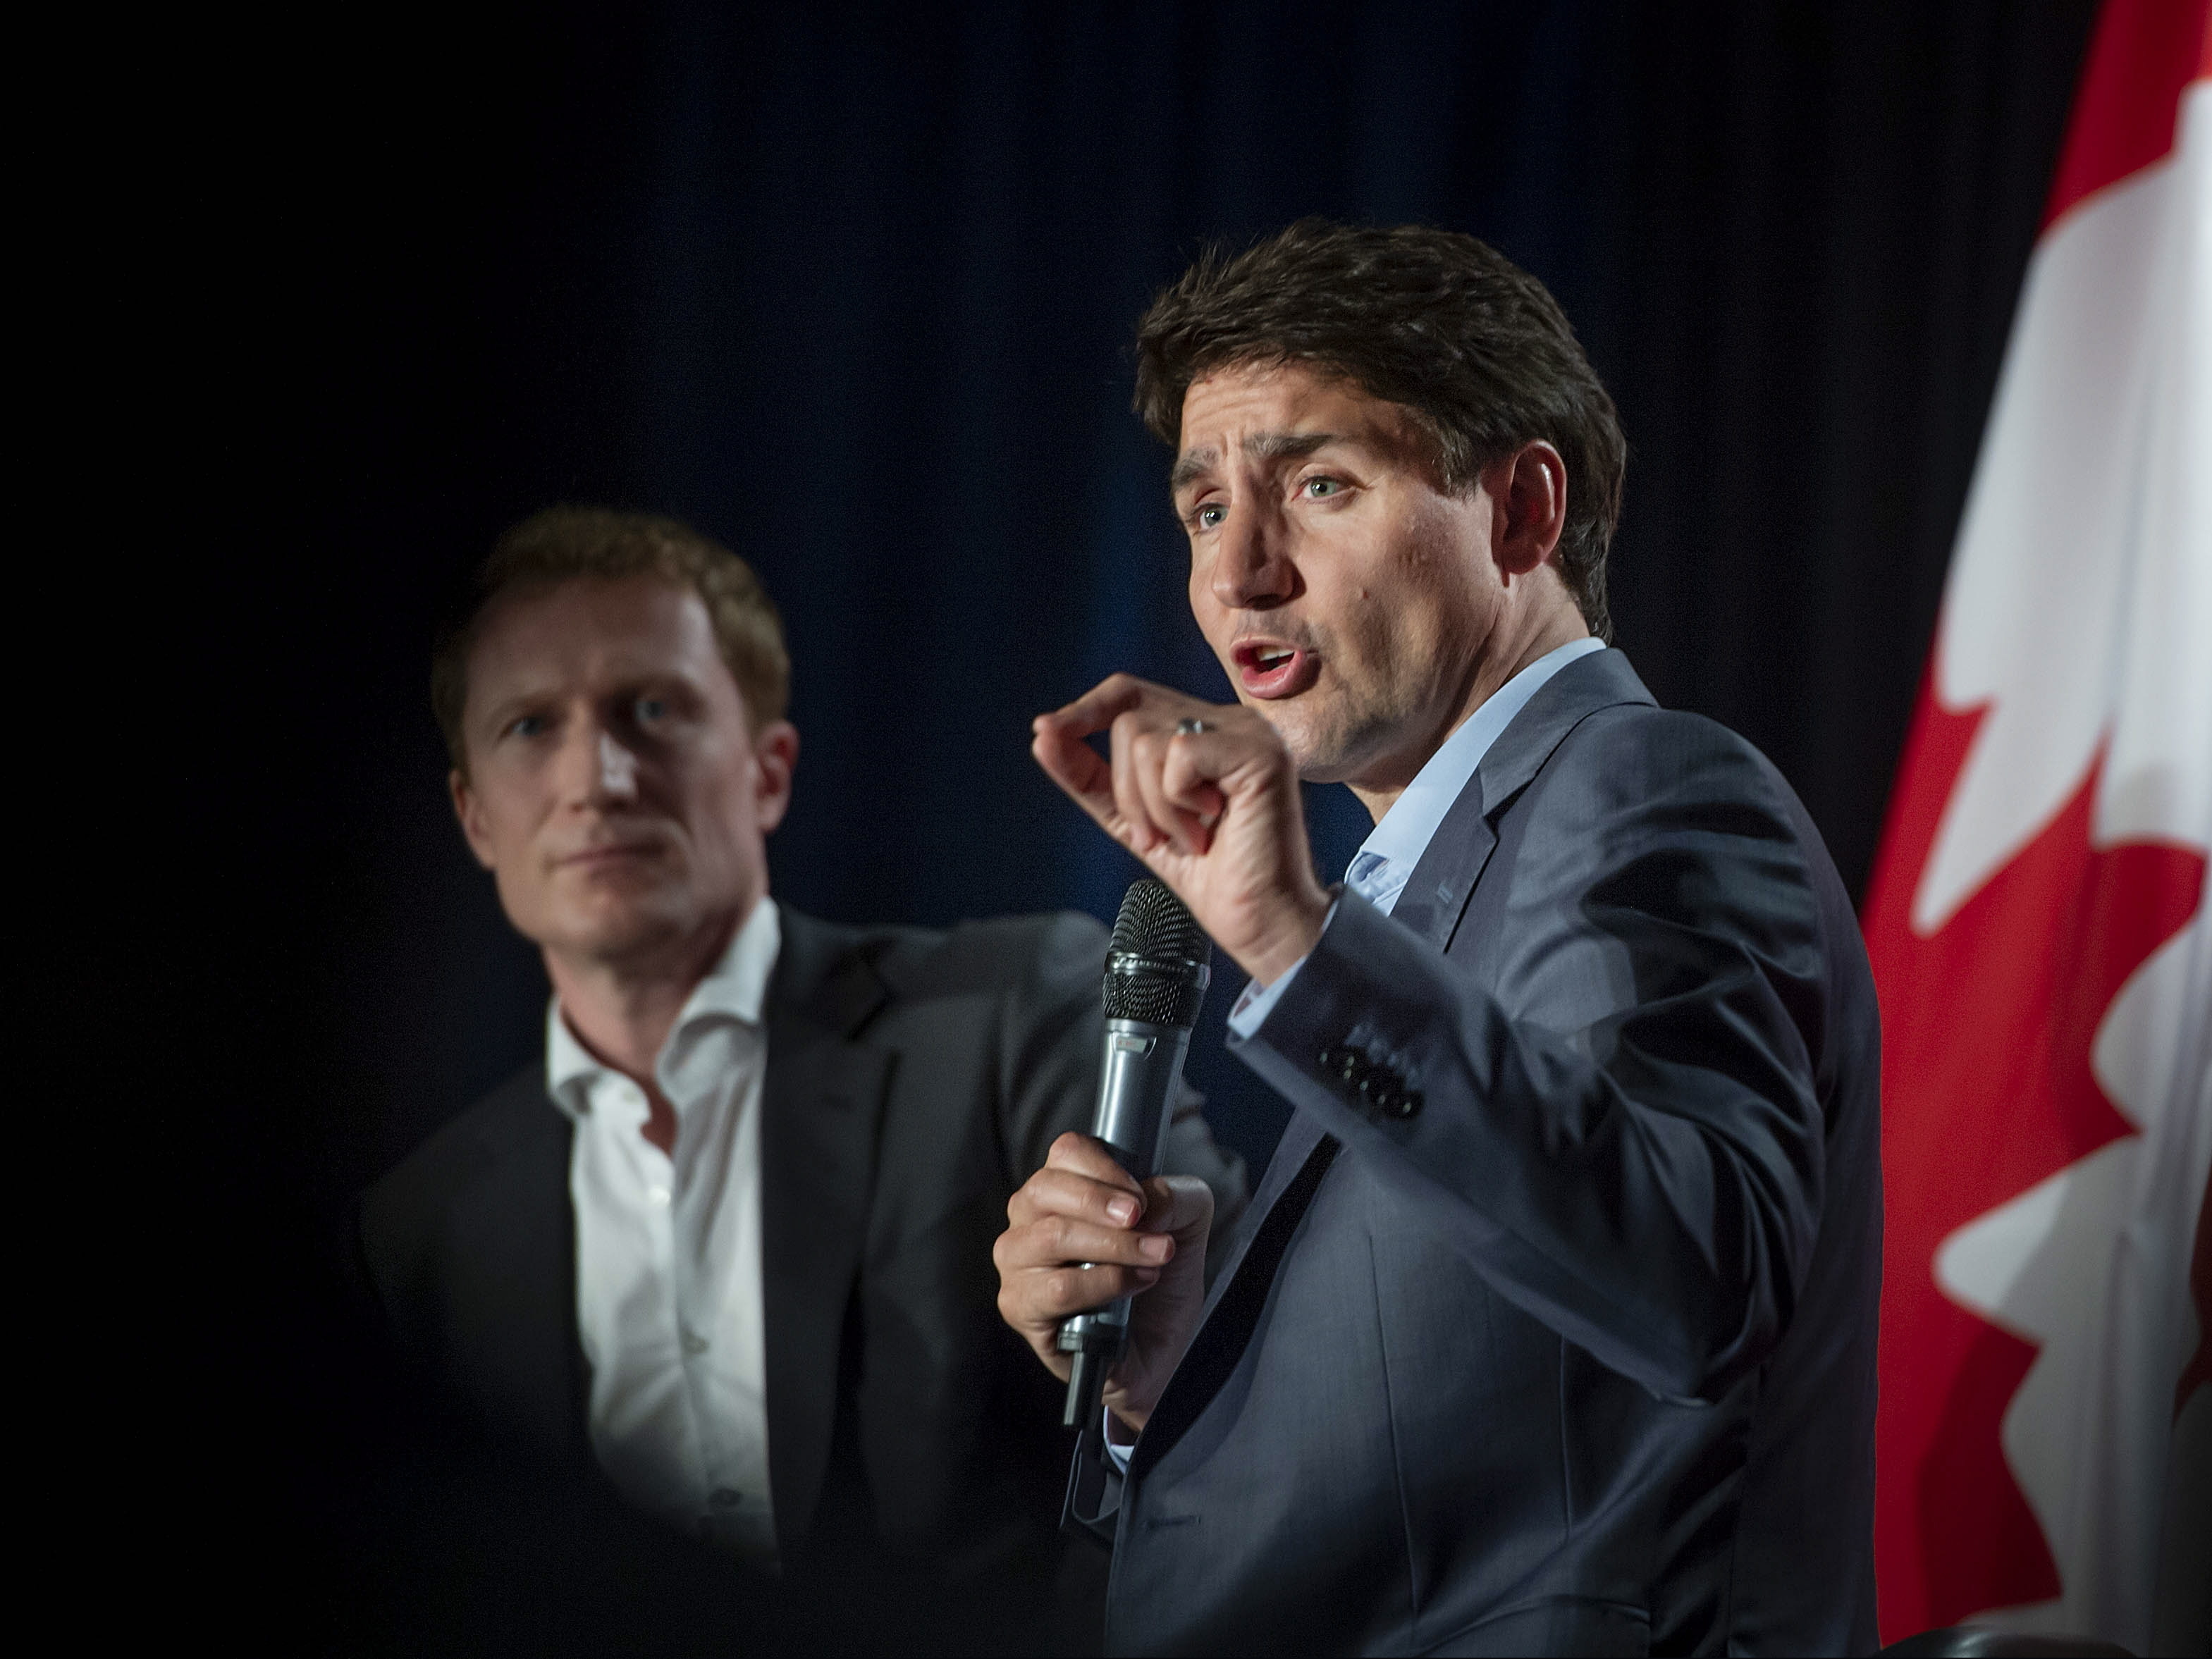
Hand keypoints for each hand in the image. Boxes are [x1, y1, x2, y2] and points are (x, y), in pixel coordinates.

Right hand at [994, 1131, 1214, 1431]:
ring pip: (1052, 1237)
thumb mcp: (1186, 1226)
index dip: (1105, 1168)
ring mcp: (1018, 1263)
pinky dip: (1103, 1284)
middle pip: (1047, 1188)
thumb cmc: (1159, 1281)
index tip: (1141, 1197)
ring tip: (1154, 1259)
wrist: (1157, 1350)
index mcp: (1063, 1189)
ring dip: (1113, 1246)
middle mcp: (1030, 1220)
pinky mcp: (1019, 1306)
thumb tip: (1148, 1199)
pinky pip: (1057, 1287)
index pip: (1066, 1152)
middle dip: (1104, 1204)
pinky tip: (1133, 1288)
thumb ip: (1177, 1196)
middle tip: (1145, 1221)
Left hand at [1032, 675, 1330, 986]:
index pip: (1130, 694)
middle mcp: (1230, 723)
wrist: (1261, 924)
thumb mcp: (1132, 822)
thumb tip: (1042, 734)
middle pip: (1129, 722)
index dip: (1084, 709)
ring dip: (1153, 807)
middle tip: (1160, 837)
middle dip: (1126, 792)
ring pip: (1145, 741)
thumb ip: (1090, 778)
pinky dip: (1176, 804)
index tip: (1046, 732)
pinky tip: (1211, 827)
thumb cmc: (1212, 878)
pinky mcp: (1259, 752)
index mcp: (1205, 733)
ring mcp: (1249, 733)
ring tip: (1191, 837)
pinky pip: (1176, 756)